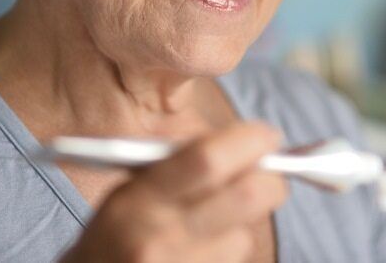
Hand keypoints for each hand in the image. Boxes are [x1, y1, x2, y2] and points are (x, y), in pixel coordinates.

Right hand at [62, 121, 286, 261]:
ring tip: (216, 222)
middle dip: (270, 179)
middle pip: (249, 196)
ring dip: (243, 222)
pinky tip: (203, 250)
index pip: (208, 159)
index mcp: (139, 198)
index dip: (250, 142)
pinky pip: (233, 261)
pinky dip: (228, 248)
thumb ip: (184, 164)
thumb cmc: (115, 235)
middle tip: (269, 172)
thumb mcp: (129, 190)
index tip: (267, 136)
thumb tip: (250, 145)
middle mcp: (160, 238)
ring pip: (244, 234)